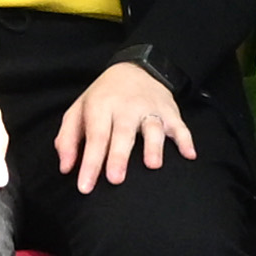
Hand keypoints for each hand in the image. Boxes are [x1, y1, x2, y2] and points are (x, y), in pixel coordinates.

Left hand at [55, 61, 192, 191]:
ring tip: (153, 165)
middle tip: (115, 180)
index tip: (85, 187)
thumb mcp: (78, 111)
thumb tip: (65, 168)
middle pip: (123, 133)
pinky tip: (189, 155)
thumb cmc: (103, 98)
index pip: (95, 137)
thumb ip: (67, 139)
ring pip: (153, 128)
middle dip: (119, 157)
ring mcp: (150, 109)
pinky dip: (186, 140)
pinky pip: (180, 126)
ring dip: (153, 146)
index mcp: (101, 107)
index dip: (90, 163)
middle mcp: (126, 108)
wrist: (135, 69)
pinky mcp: (171, 112)